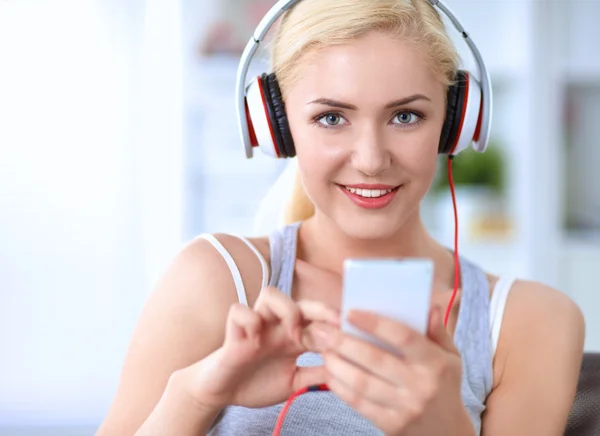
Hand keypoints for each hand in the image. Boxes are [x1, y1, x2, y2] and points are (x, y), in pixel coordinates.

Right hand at [178, 287, 338, 410]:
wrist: (223, 391)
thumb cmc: (257, 382)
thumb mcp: (294, 383)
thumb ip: (317, 375)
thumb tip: (348, 373)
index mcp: (293, 336)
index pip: (317, 318)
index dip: (334, 321)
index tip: (352, 331)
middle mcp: (277, 325)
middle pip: (299, 300)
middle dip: (319, 307)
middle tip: (335, 322)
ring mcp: (256, 326)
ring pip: (270, 293)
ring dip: (286, 310)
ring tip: (293, 335)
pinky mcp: (233, 331)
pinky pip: (239, 311)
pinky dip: (249, 322)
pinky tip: (255, 342)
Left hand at [321, 305, 473, 435]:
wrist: (447, 432)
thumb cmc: (444, 386)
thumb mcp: (451, 357)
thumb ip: (438, 331)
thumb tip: (428, 307)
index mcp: (435, 363)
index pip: (403, 337)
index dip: (374, 323)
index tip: (350, 313)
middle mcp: (421, 385)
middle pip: (375, 359)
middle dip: (344, 342)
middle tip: (323, 330)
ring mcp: (405, 407)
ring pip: (362, 382)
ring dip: (337, 364)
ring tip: (323, 350)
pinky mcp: (391, 425)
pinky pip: (359, 403)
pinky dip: (340, 387)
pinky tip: (329, 373)